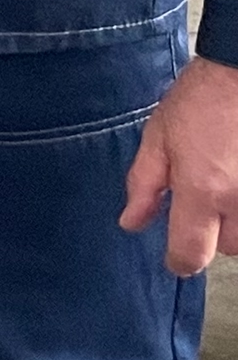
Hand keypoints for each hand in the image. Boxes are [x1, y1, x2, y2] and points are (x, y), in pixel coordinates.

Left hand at [121, 54, 237, 272]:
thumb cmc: (202, 99)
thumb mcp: (159, 136)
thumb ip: (145, 184)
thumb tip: (132, 222)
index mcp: (202, 190)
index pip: (192, 254)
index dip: (179, 261)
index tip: (174, 256)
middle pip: (226, 246)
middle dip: (211, 229)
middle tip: (202, 193)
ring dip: (236, 219)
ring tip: (225, 179)